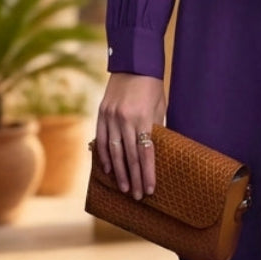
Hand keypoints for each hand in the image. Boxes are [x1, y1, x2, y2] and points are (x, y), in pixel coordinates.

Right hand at [94, 73, 165, 198]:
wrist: (133, 63)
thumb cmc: (152, 85)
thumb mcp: (160, 106)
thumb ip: (157, 129)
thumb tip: (156, 151)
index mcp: (142, 117)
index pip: (145, 152)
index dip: (147, 172)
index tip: (149, 189)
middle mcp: (124, 119)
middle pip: (129, 156)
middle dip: (134, 178)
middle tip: (136, 196)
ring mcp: (110, 117)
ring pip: (113, 152)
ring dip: (119, 172)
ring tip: (123, 189)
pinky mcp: (101, 113)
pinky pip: (101, 140)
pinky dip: (103, 156)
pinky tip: (108, 170)